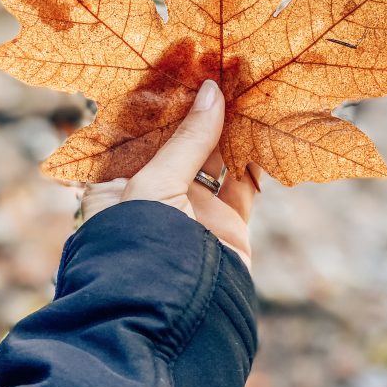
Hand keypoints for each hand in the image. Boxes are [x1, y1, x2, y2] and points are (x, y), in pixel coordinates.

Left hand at [81, 80, 260, 269]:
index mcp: (119, 183)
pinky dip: (257, 156)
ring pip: (217, 158)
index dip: (165, 101)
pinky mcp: (227, 225)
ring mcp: (193, 210)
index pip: (142, 131)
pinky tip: (268, 124)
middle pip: (182, 141)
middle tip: (223, 69)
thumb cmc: (139, 244)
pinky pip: (245, 183)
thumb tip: (213, 90)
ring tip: (249, 87)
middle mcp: (155, 194)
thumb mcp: (154, 183)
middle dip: (202, 110)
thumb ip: (187, 138)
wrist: (171, 319)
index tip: (185, 67)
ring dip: (233, 127)